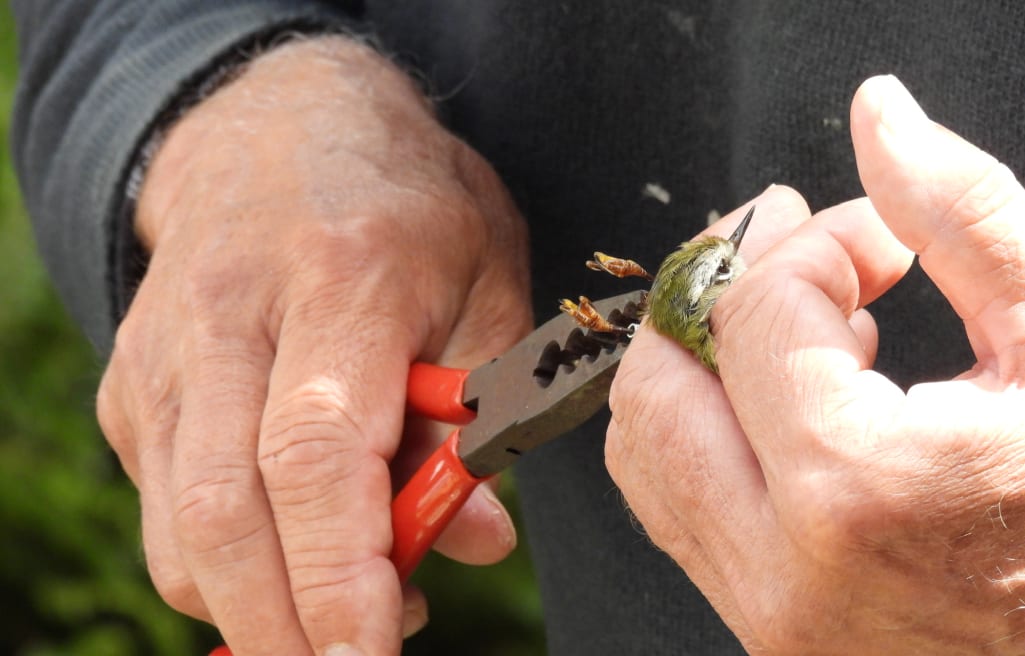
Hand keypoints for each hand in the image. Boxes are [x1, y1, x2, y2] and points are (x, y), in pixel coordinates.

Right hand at [95, 38, 530, 654]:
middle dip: (284, 625)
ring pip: (178, 526)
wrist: (281, 126)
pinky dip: (224, 561)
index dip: (341, 576)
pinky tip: (290, 556)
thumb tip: (473, 542)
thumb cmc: (409, 205)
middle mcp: (230, 318)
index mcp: (341, 279)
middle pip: (223, 513)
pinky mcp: (134, 383)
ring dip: (254, 604)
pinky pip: (165, 504)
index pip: (316, 456)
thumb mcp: (486, 284)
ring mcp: (166, 353)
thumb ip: (480, 414)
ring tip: (341, 617)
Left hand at [607, 74, 1024, 653]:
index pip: (756, 312)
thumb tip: (879, 116)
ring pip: (643, 448)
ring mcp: (763, 610)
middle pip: (659, 379)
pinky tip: (789, 404)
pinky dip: (703, 427)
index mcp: (862, 489)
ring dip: (701, 359)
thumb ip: (964, 219)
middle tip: (798, 256)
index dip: (812, 246)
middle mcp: (785, 565)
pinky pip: (671, 504)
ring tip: (807, 336)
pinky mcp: (760, 627)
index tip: (876, 244)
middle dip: (720, 290)